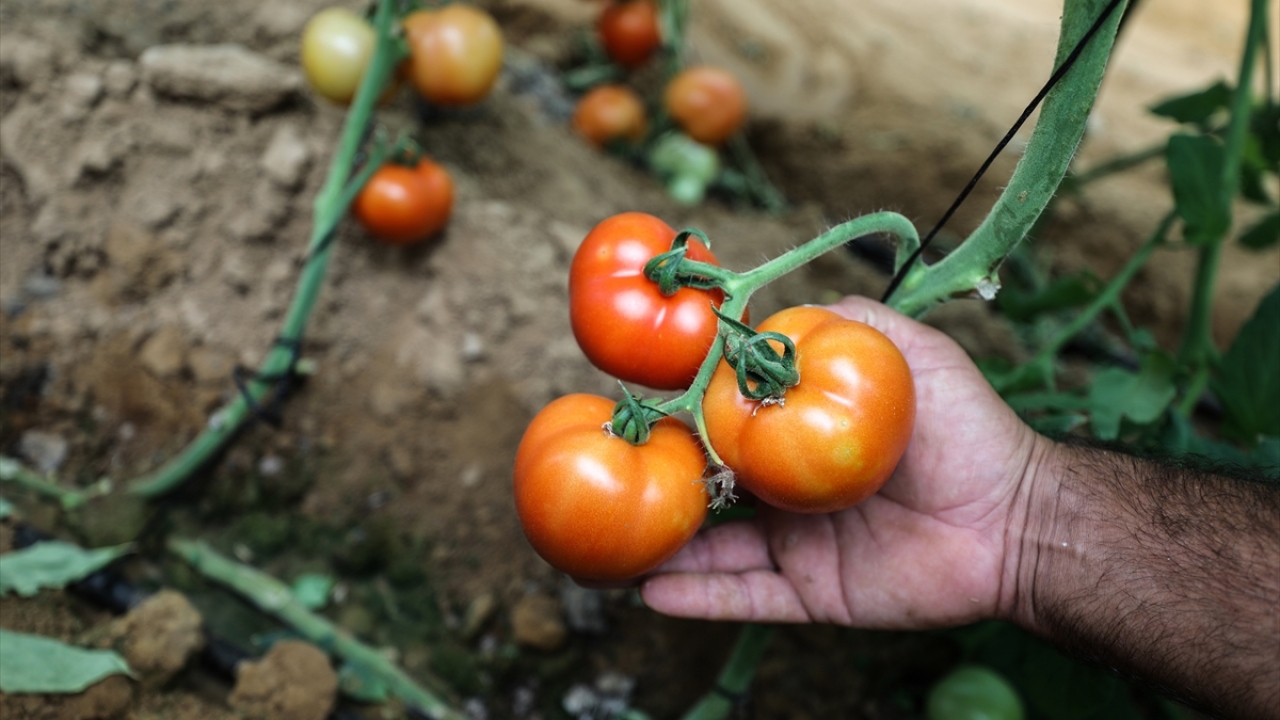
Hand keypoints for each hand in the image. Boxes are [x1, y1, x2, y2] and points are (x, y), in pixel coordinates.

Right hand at [641, 296, 1048, 628]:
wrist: (1016, 517)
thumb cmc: (966, 426)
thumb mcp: (907, 349)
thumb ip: (841, 324)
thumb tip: (768, 316)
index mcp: (803, 434)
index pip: (728, 422)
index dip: (682, 413)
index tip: (632, 403)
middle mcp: (790, 489)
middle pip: (708, 487)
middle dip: (657, 482)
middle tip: (602, 475)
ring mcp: (797, 544)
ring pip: (715, 547)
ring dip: (663, 546)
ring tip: (605, 543)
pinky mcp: (812, 592)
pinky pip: (747, 598)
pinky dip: (700, 597)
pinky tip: (652, 591)